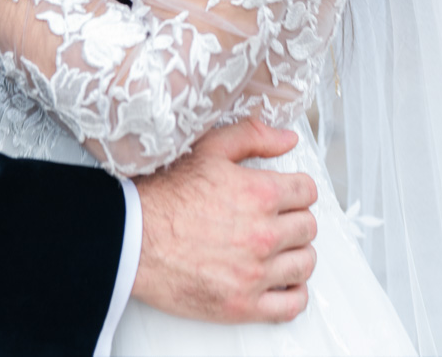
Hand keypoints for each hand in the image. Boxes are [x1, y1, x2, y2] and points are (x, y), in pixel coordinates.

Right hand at [133, 119, 316, 323]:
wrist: (133, 237)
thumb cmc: (165, 195)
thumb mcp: (208, 149)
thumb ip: (252, 136)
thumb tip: (287, 139)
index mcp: (259, 193)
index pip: (307, 192)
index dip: (298, 190)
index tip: (289, 195)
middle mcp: (263, 233)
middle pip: (308, 227)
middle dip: (296, 220)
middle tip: (279, 220)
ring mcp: (255, 273)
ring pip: (305, 264)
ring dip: (297, 254)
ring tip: (280, 249)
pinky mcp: (244, 304)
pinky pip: (292, 304)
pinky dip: (294, 293)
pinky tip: (281, 280)